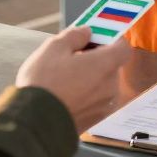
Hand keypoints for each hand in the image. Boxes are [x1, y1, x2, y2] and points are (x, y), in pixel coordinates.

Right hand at [15, 27, 132, 130]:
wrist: (33, 124)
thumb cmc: (44, 83)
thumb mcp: (54, 48)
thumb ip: (75, 35)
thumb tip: (86, 32)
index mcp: (105, 65)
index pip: (123, 48)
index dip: (111, 39)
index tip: (95, 36)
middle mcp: (110, 87)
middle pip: (111, 65)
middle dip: (95, 58)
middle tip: (72, 56)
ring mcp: (103, 106)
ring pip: (102, 84)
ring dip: (90, 77)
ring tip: (64, 78)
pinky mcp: (94, 121)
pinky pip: (95, 100)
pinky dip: (86, 94)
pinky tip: (65, 94)